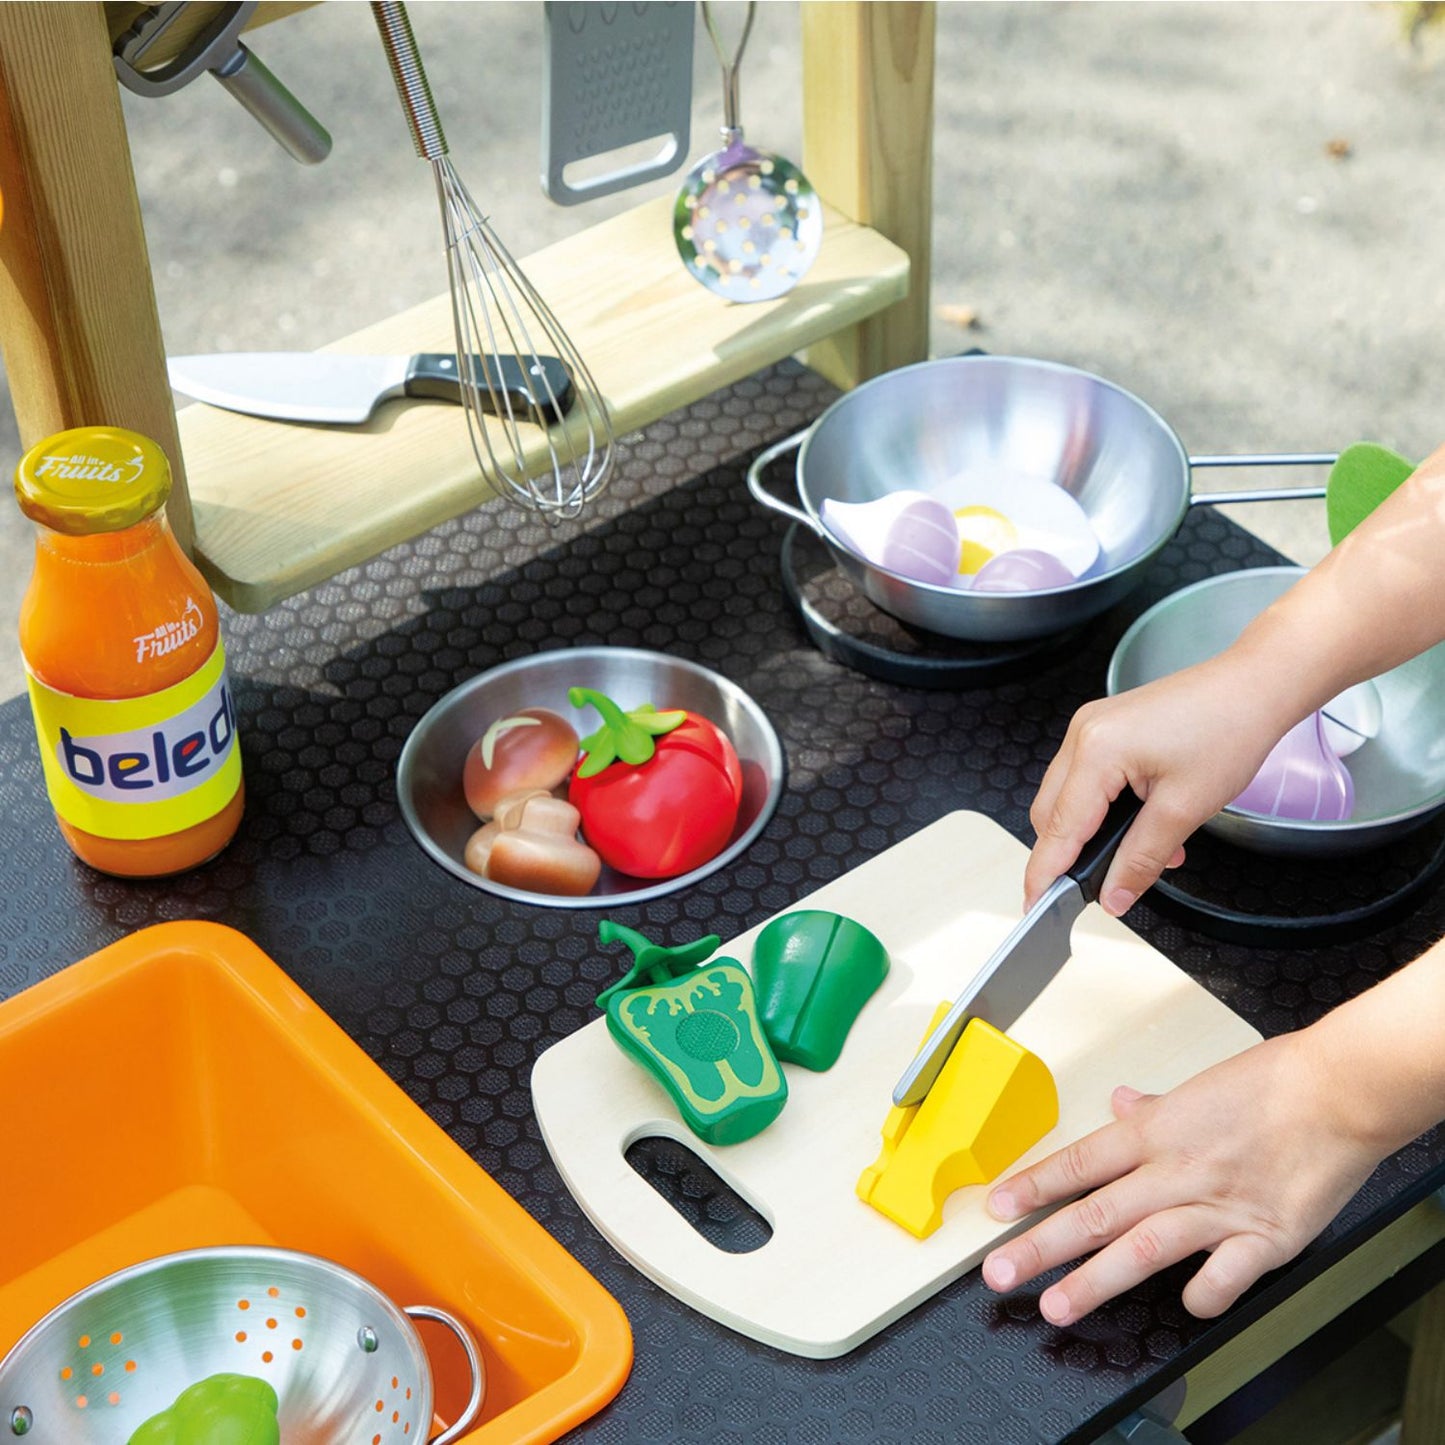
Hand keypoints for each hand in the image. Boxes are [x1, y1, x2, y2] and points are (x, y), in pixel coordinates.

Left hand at [979, 1032, 1381, 1324]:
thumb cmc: (1270, 1083)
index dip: (1032, 1186)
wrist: (1337, 1090)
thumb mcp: (1195, 1087)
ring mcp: (1218, 1206)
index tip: (995, 1209)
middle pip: (1095, 1212)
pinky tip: (1187, 1305)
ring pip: (1142, 1246)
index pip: (1078, 1164)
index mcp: (1154, 1132)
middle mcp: (1176, 1171)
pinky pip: (1224, 1274)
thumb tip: (1117, 1103)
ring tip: (1057, 1305)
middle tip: (1000, 1272)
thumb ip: (1151, 1107)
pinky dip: (1203, 1294)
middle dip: (1042, 1245)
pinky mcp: (1266, 1236)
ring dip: (1095, 1280)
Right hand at [1025, 655, 1291, 914]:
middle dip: (1069, 853)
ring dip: (1092, 832)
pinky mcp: (1106, 728)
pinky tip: (1140, 825)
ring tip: (1137, 854)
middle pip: (1052, 812)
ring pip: (1068, 797)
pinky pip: (1087, 778)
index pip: (1059, 827)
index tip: (1034, 906)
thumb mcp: (1185, 809)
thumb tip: (1115, 895)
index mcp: (1097, 750)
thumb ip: (1141, 859)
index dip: (1046, 872)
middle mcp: (1084, 733)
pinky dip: (1103, 808)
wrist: (1253, 686)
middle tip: (1095, 887)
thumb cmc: (1229, 729)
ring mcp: (1092, 727)